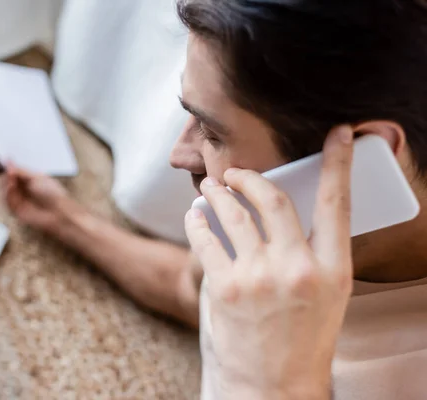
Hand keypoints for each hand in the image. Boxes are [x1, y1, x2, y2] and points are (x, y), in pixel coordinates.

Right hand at [2, 164, 75, 234]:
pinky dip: (7, 193)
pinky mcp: (16, 211)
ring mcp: (19, 201)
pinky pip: (7, 202)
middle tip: (7, 169)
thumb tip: (8, 164)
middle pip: (7, 181)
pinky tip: (10, 186)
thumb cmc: (53, 194)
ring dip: (5, 183)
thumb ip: (22, 171)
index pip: (14, 173)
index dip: (9, 167)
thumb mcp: (37, 178)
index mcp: (29, 181)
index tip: (5, 160)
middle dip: (6, 175)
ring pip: (5, 191)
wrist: (60, 212)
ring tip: (10, 176)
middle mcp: (23, 190)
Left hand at [186, 126, 354, 398]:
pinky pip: (206, 238)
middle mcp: (298, 269)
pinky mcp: (224, 287)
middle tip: (236, 171)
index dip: (339, 164)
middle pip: (273, 200)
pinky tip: (195, 213)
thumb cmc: (300, 341)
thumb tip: (274, 209)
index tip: (338, 135)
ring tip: (211, 186)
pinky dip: (197, 220)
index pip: (338, 204)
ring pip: (234, 213)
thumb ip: (308, 252)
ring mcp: (259, 278)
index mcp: (334, 271)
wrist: (270, 389)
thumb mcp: (324, 297)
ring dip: (219, 193)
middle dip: (251, 177)